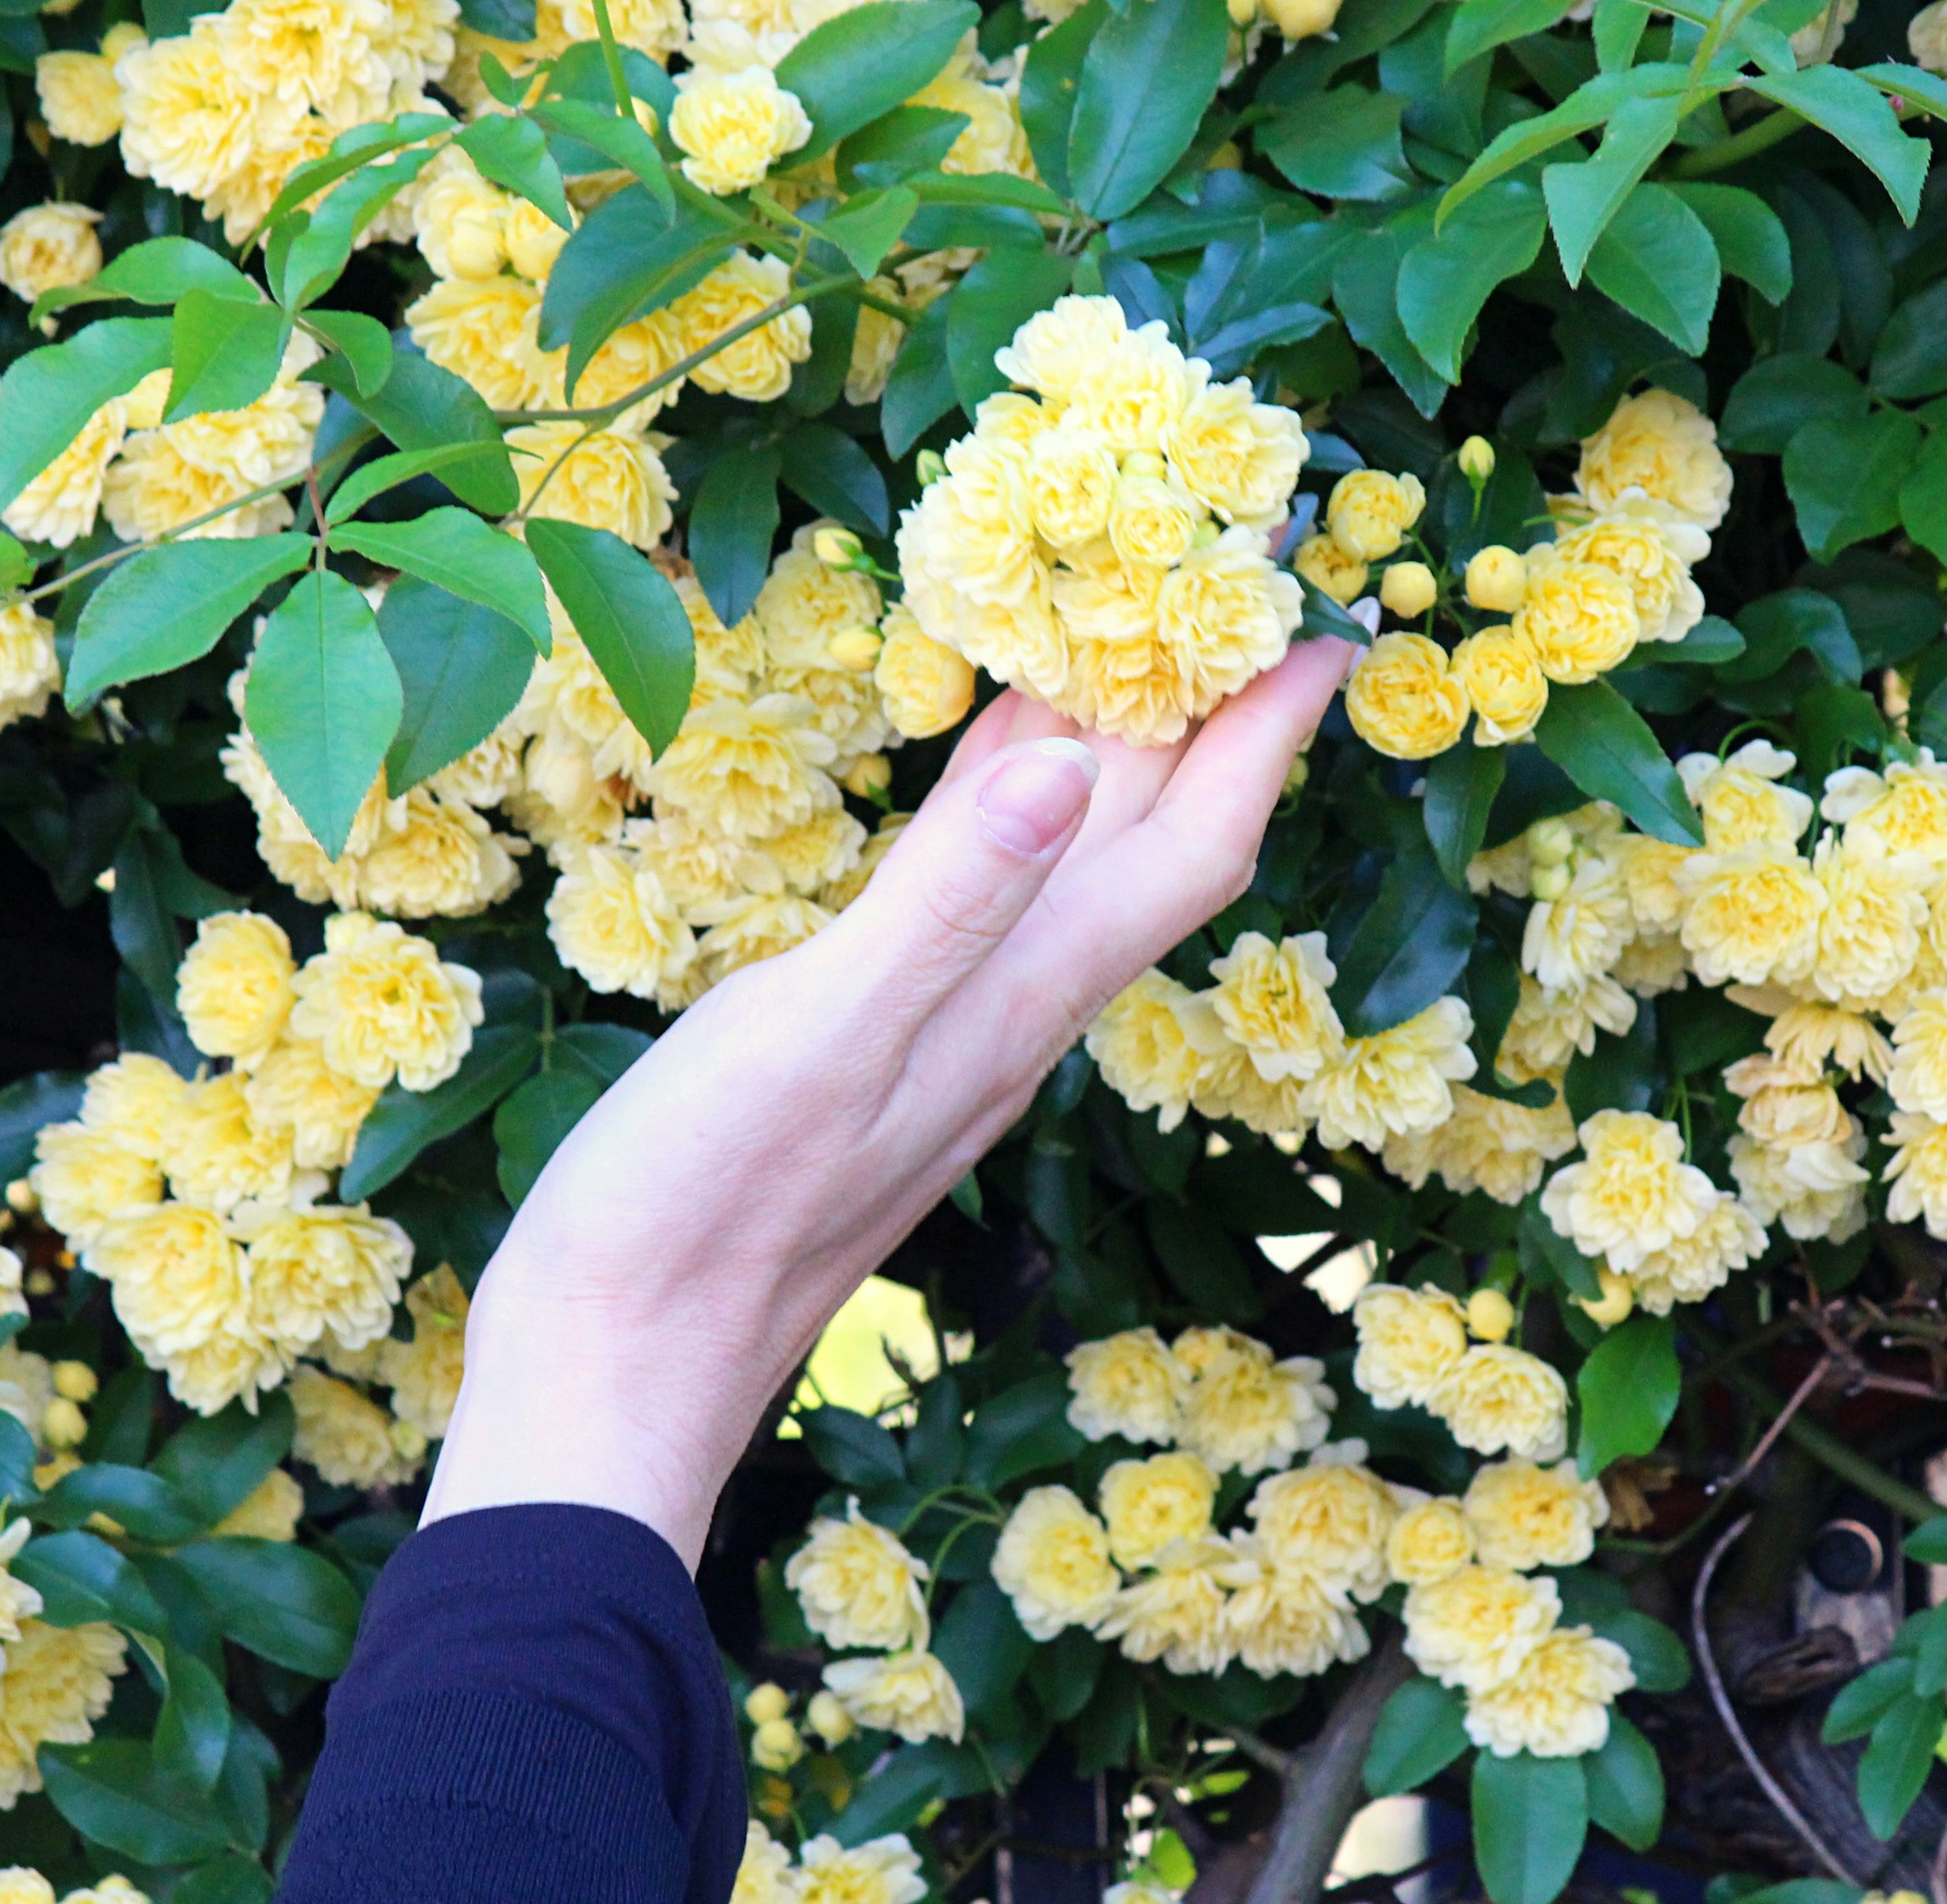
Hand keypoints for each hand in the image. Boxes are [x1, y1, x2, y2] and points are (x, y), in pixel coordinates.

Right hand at [424, 640, 1358, 1560]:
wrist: (615, 1370)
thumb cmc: (695, 1213)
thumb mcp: (817, 1037)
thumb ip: (946, 904)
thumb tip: (1075, 767)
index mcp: (1016, 1001)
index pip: (1190, 846)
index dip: (1268, 734)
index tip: (1331, 623)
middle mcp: (1010, 1012)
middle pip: (1151, 839)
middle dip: (1211, 706)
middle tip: (1243, 575)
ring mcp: (946, 1030)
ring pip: (1072, 861)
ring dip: (1118, 744)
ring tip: (1141, 625)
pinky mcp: (875, 1042)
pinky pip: (985, 887)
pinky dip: (1009, 799)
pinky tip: (999, 759)